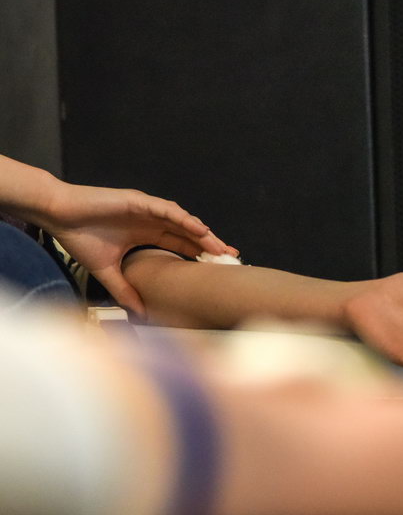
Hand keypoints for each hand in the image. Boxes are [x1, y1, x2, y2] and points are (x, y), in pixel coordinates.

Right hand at [40, 181, 235, 315]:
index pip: (181, 244)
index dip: (200, 254)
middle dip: (209, 244)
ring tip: (219, 246)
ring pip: (182, 221)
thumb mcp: (107, 271)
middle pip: (188, 233)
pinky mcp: (138, 200)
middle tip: (231, 256)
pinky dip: (183, 218)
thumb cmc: (80, 239)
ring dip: (201, 233)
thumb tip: (139, 314)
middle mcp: (151, 220)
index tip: (218, 266)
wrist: (59, 217)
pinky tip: (197, 229)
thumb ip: (125, 290)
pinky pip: (166, 209)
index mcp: (147, 234)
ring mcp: (147, 209)